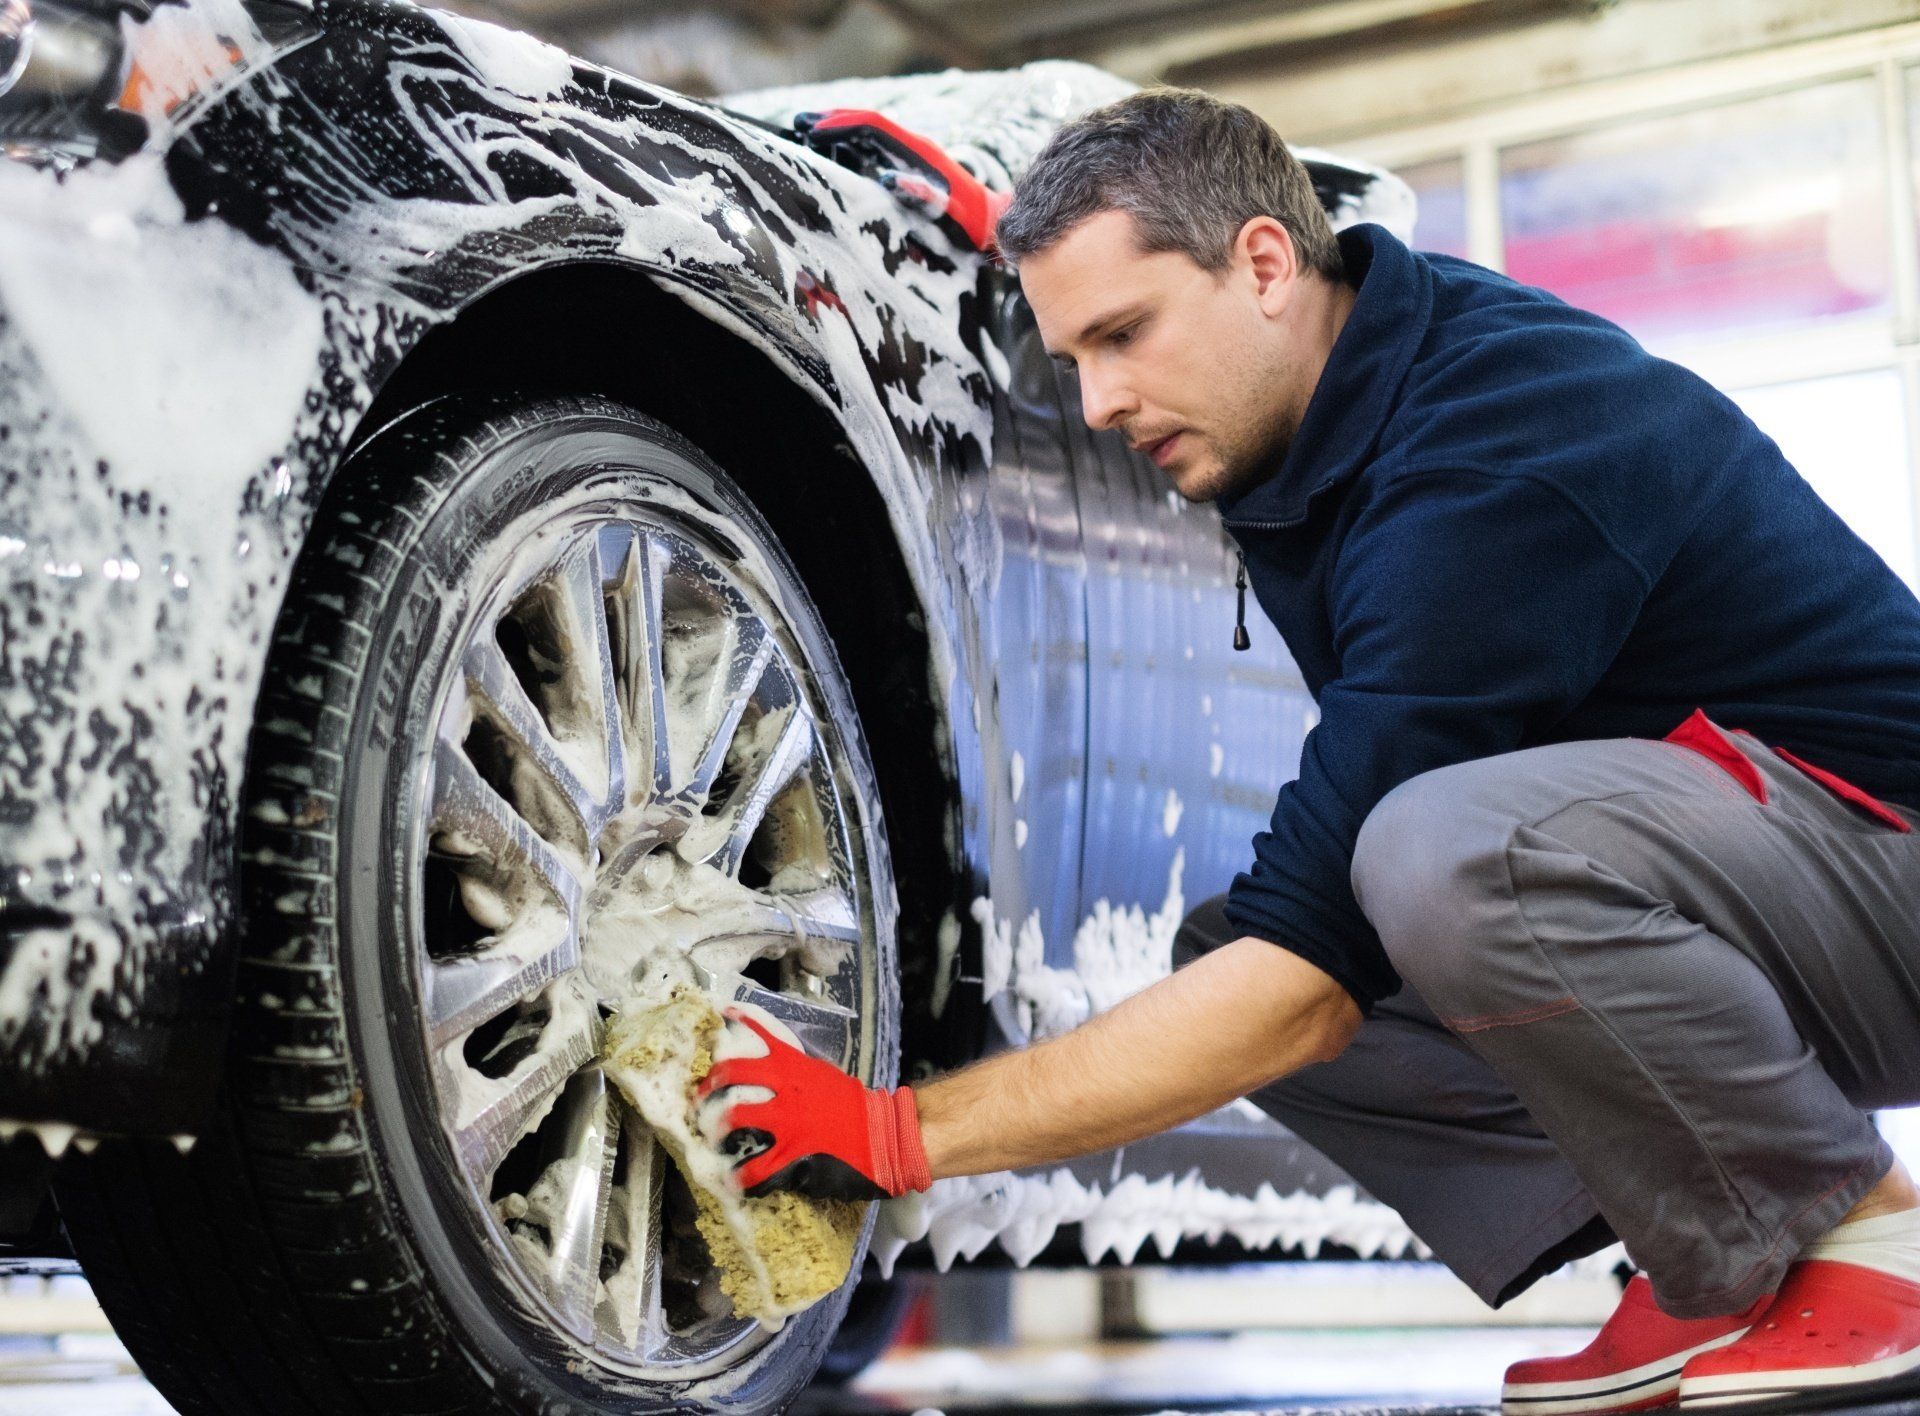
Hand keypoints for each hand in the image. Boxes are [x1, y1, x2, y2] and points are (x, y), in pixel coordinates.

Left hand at [696, 1007, 931, 1200]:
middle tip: (698, 1101)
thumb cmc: (857, 1109)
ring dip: (716, 1130)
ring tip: (712, 1140)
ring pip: (735, 1117)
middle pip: (732, 1076)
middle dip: (707, 1088)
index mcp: (796, 1067)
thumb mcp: (824, 1078)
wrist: (887, 1136)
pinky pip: (755, 1170)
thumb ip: (795, 1074)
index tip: (720, 1018)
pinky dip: (741, 1178)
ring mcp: (787, 1122)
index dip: (737, 1024)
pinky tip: (737, 1182)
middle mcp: (786, 1089)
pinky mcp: (792, 1157)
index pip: (761, 1036)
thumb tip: (771, 1073)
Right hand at [793, 107, 1011, 252]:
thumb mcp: (949, 212)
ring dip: (840, 129)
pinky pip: (878, 146)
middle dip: (833, 119)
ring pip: (871, 132)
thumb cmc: (970, 223)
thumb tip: (886, 176)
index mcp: (919, 151)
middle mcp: (915, 145)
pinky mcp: (913, 163)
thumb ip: (921, 194)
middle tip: (798, 122)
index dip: (841, 124)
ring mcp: (914, 153)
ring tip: (808, 133)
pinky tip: (836, 152)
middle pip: (868, 121)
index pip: (873, 125)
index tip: (812, 129)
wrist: (993, 222)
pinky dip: (853, 144)